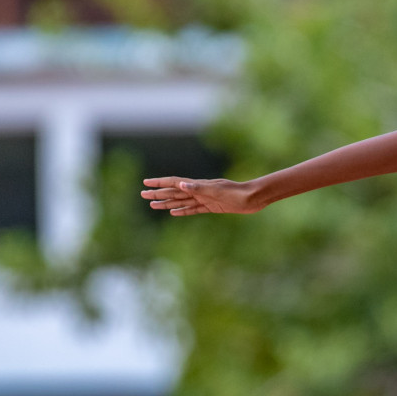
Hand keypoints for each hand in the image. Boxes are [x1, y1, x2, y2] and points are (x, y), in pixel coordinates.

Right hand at [141, 176, 263, 215]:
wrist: (254, 198)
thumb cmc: (237, 193)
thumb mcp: (217, 191)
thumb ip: (199, 188)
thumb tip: (180, 184)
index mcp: (199, 185)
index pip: (174, 183)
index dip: (159, 183)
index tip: (145, 183)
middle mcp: (199, 191)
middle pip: (174, 192)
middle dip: (158, 194)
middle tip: (142, 195)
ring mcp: (205, 199)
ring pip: (181, 202)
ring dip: (166, 203)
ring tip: (153, 205)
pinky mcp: (212, 207)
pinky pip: (193, 210)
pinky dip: (182, 211)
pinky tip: (173, 212)